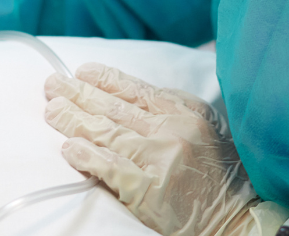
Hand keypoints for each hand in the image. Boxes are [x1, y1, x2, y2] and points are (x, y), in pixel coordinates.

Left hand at [44, 63, 287, 235]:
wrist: (236, 217)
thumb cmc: (217, 172)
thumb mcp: (204, 126)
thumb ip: (172, 106)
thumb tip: (126, 89)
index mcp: (184, 111)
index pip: (134, 88)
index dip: (104, 78)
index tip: (80, 71)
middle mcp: (172, 130)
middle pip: (114, 108)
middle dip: (78, 93)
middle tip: (51, 85)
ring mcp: (160, 159)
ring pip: (107, 133)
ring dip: (74, 120)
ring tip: (52, 111)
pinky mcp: (150, 190)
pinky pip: (110, 168)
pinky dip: (87, 157)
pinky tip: (69, 149)